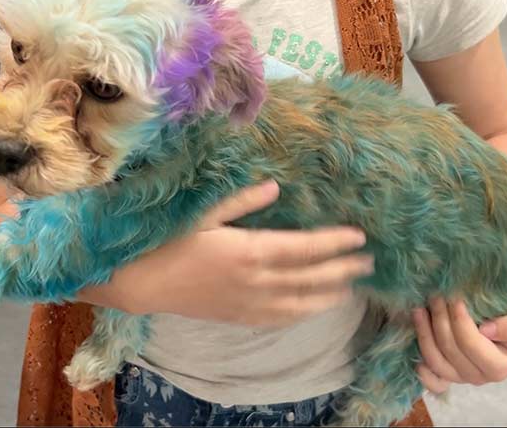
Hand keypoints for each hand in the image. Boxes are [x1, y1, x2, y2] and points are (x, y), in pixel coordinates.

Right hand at [77, 181, 373, 325]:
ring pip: (299, 304)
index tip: (359, 237)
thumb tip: (275, 187)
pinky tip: (311, 309)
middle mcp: (255, 281)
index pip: (304, 248)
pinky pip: (278, 319)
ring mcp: (247, 303)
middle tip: (367, 262)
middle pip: (309, 278)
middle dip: (341, 270)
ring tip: (349, 288)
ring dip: (328, 296)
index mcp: (249, 250)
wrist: (140, 282)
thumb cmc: (167, 240)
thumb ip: (241, 200)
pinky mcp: (237, 317)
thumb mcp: (202, 212)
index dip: (334, 243)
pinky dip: (300, 314)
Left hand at [413, 281, 506, 392]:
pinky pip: (435, 381)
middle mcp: (483, 375)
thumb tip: (487, 331)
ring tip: (421, 308)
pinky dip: (424, 373)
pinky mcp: (451, 372)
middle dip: (440, 320)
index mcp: (504, 364)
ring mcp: (464, 375)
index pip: (472, 346)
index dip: (459, 322)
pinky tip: (416, 358)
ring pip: (437, 361)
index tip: (454, 296)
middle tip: (436, 293)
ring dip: (425, 333)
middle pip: (451, 350)